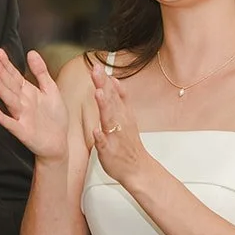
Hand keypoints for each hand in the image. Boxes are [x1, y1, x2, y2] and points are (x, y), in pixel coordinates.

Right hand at [0, 49, 68, 160]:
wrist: (58, 144)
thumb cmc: (53, 119)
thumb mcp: (51, 89)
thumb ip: (41, 72)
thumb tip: (32, 53)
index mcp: (28, 92)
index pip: (14, 75)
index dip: (7, 63)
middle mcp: (22, 103)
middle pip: (10, 85)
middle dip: (1, 72)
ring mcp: (21, 116)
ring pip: (10, 101)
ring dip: (1, 90)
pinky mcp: (23, 131)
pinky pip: (11, 124)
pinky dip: (2, 117)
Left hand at [90, 61, 148, 185]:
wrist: (138, 169)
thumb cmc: (129, 144)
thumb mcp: (127, 116)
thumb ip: (120, 99)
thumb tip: (114, 80)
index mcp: (122, 114)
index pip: (114, 93)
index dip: (105, 79)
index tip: (97, 65)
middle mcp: (119, 122)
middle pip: (111, 100)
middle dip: (103, 85)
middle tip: (96, 71)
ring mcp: (115, 136)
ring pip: (109, 119)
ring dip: (104, 106)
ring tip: (99, 93)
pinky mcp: (110, 151)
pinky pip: (104, 143)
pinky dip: (100, 137)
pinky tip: (96, 131)